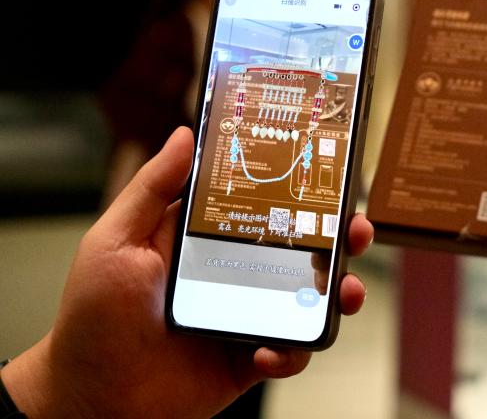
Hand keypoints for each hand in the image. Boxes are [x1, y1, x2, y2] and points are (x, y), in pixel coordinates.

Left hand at [1, 127, 374, 417]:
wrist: (90, 401)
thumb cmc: (92, 321)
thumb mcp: (113, 242)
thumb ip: (151, 189)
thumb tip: (183, 135)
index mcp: (208, 240)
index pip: (265, 205)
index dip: (302, 191)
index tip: (330, 176)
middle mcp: (235, 274)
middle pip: (303, 248)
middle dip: (340, 237)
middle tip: (355, 231)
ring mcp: (247, 317)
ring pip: (310, 299)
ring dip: (337, 292)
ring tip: (345, 291)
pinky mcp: (250, 359)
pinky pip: (290, 351)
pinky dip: (291, 351)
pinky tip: (270, 350)